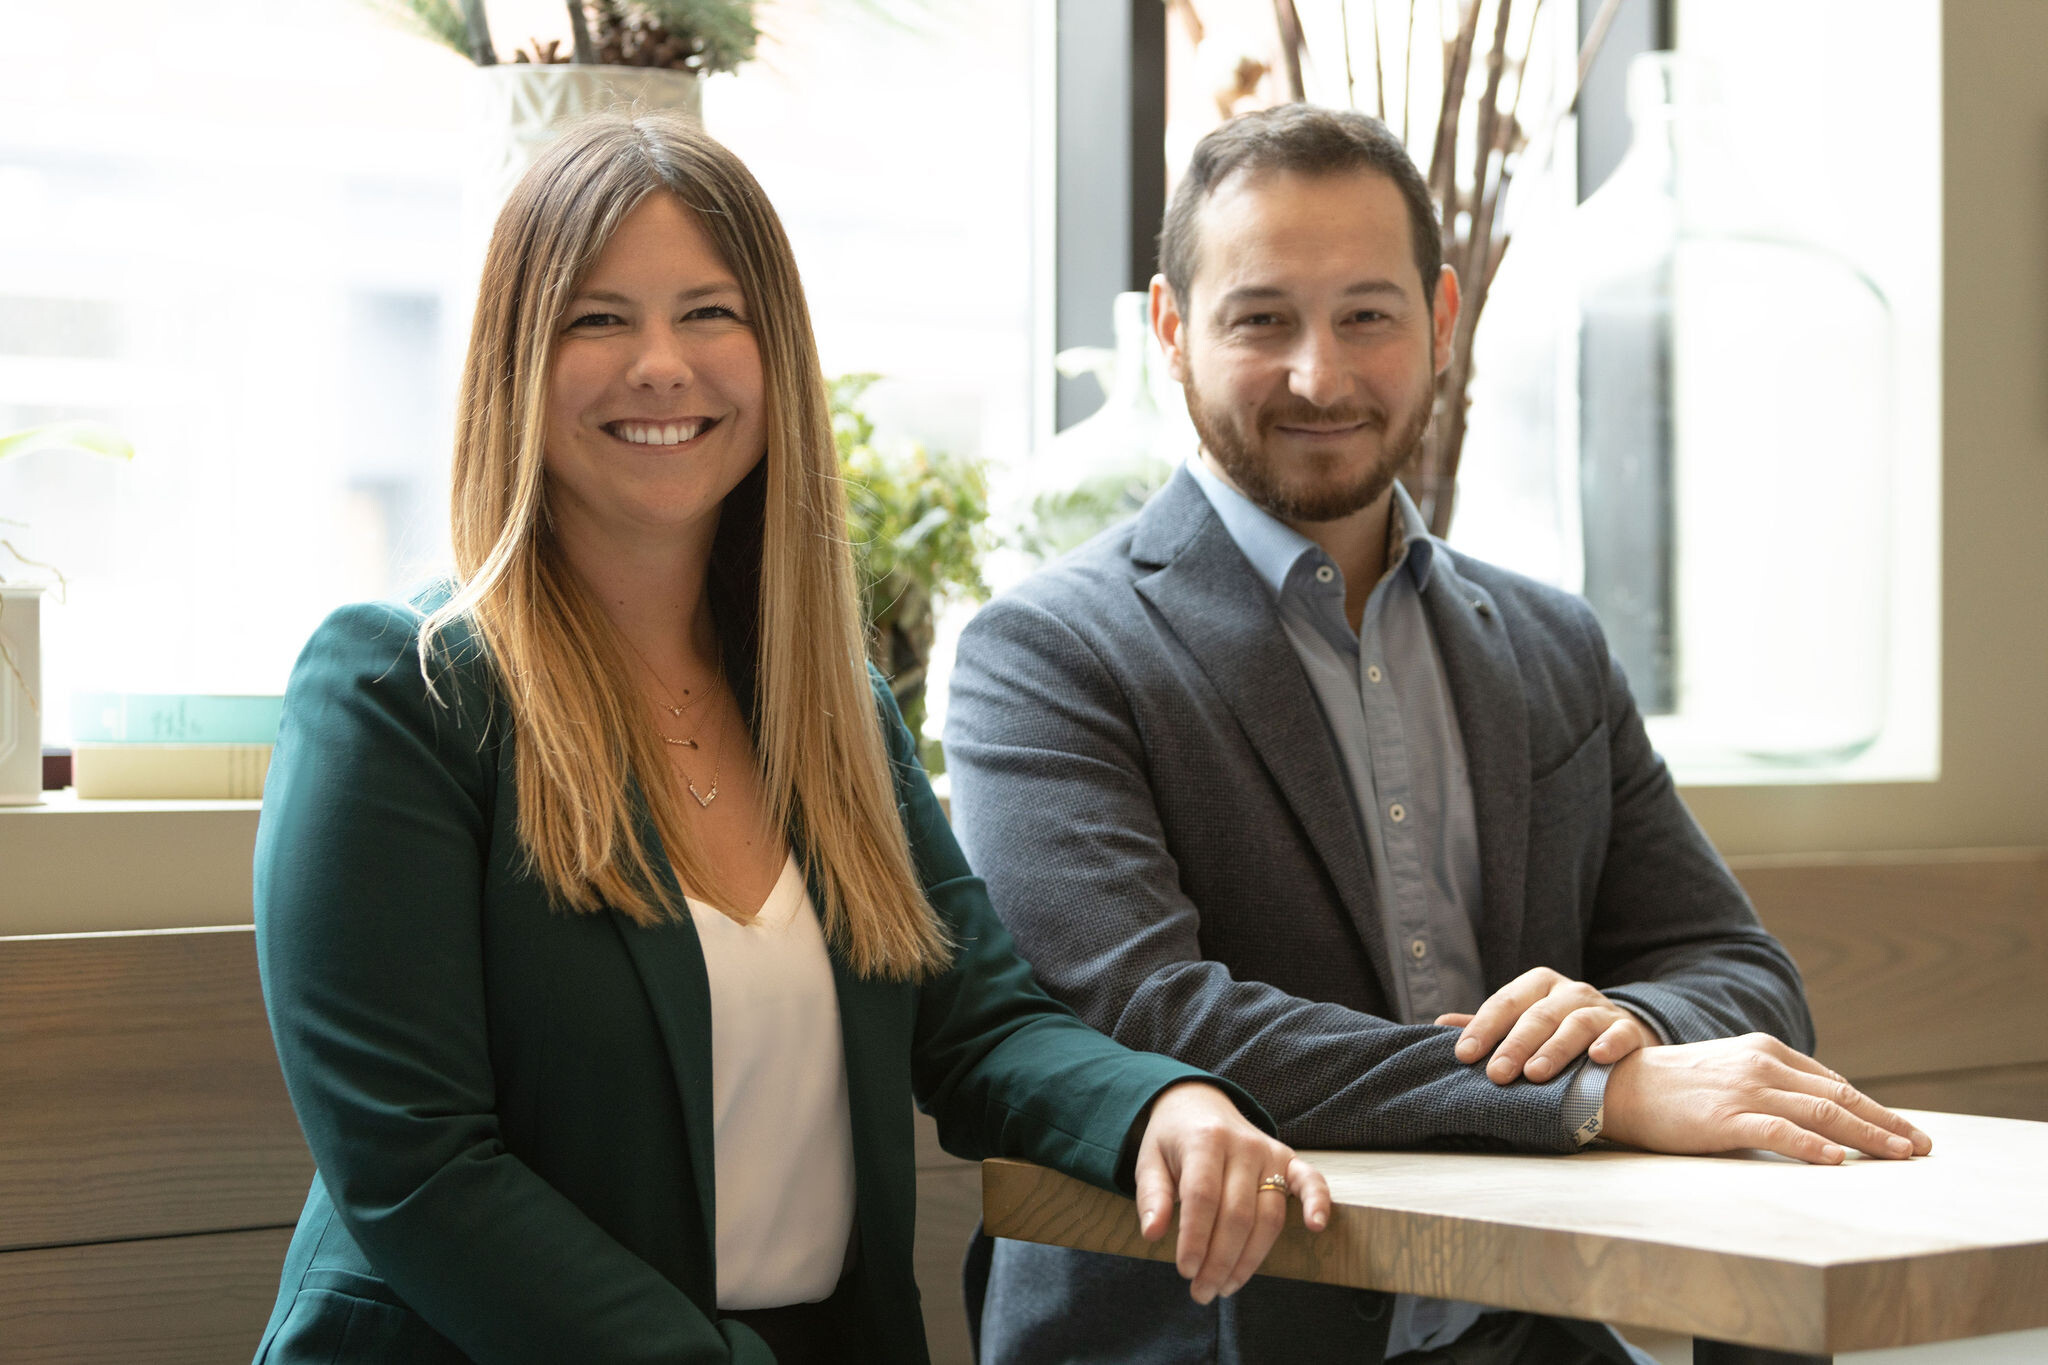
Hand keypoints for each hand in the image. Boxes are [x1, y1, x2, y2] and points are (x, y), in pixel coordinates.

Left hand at [1131, 1081, 1330, 1303]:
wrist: (1199, 1103)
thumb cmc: (1173, 1140)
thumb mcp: (1149, 1160)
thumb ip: (1151, 1196)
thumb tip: (1152, 1234)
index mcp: (1204, 1140)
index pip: (1203, 1197)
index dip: (1195, 1239)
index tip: (1186, 1271)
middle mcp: (1242, 1145)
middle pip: (1237, 1214)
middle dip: (1220, 1261)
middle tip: (1202, 1292)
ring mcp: (1269, 1152)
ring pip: (1269, 1215)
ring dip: (1251, 1258)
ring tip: (1227, 1286)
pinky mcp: (1289, 1159)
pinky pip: (1311, 1181)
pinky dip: (1318, 1202)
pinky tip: (1315, 1227)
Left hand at [1435, 967, 1659, 1083]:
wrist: (1619, 1035)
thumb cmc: (1557, 1032)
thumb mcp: (1522, 1022)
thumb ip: (1488, 1025)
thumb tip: (1438, 1025)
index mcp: (1537, 985)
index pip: (1505, 1002)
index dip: (1483, 1028)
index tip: (1464, 1055)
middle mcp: (1569, 992)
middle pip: (1538, 1015)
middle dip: (1515, 1045)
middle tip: (1497, 1074)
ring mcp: (1601, 1009)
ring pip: (1576, 1024)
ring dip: (1555, 1049)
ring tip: (1536, 1074)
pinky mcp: (1629, 1030)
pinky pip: (1621, 1034)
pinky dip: (1609, 1044)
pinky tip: (1596, 1058)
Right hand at [1601, 1033, 1934, 1163]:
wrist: (1617, 1084)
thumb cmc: (1672, 1085)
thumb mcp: (1728, 1071)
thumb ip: (1769, 1083)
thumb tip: (1814, 1110)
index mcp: (1765, 1051)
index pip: (1832, 1083)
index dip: (1874, 1108)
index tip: (1904, 1131)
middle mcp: (1761, 1065)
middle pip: (1838, 1097)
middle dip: (1886, 1123)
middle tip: (1922, 1147)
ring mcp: (1744, 1090)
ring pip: (1820, 1114)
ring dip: (1867, 1136)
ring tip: (1901, 1155)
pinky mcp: (1724, 1118)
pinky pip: (1778, 1131)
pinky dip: (1812, 1146)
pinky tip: (1837, 1160)